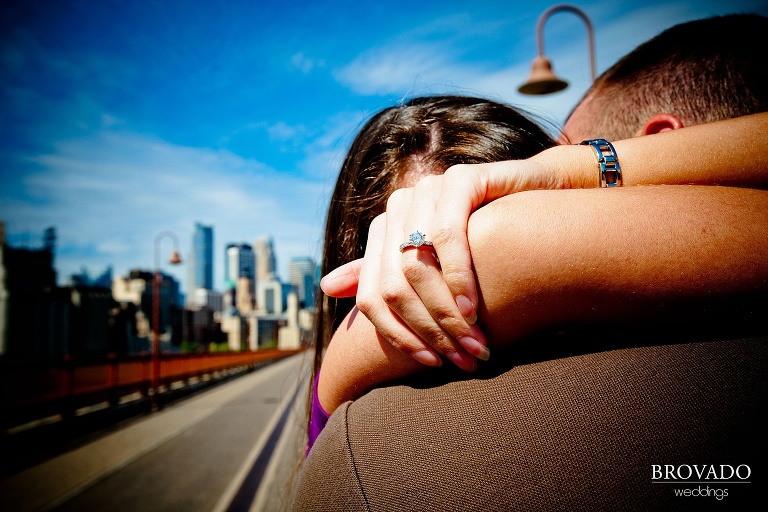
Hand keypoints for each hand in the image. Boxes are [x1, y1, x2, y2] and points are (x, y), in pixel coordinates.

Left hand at [322, 151, 576, 366]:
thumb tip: (324, 286)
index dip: (398, 335)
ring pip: (415, 266)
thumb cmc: (487, 239)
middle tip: (461, 358)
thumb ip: (382, 273)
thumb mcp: (435, 265)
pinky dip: (457, 277)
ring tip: (472, 342)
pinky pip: (447, 236)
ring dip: (444, 312)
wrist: (536, 197)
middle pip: (393, 286)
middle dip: (428, 330)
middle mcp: (399, 208)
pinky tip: (472, 307)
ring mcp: (426, 190)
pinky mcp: (458, 179)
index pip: (371, 296)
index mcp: (385, 230)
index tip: (430, 363)